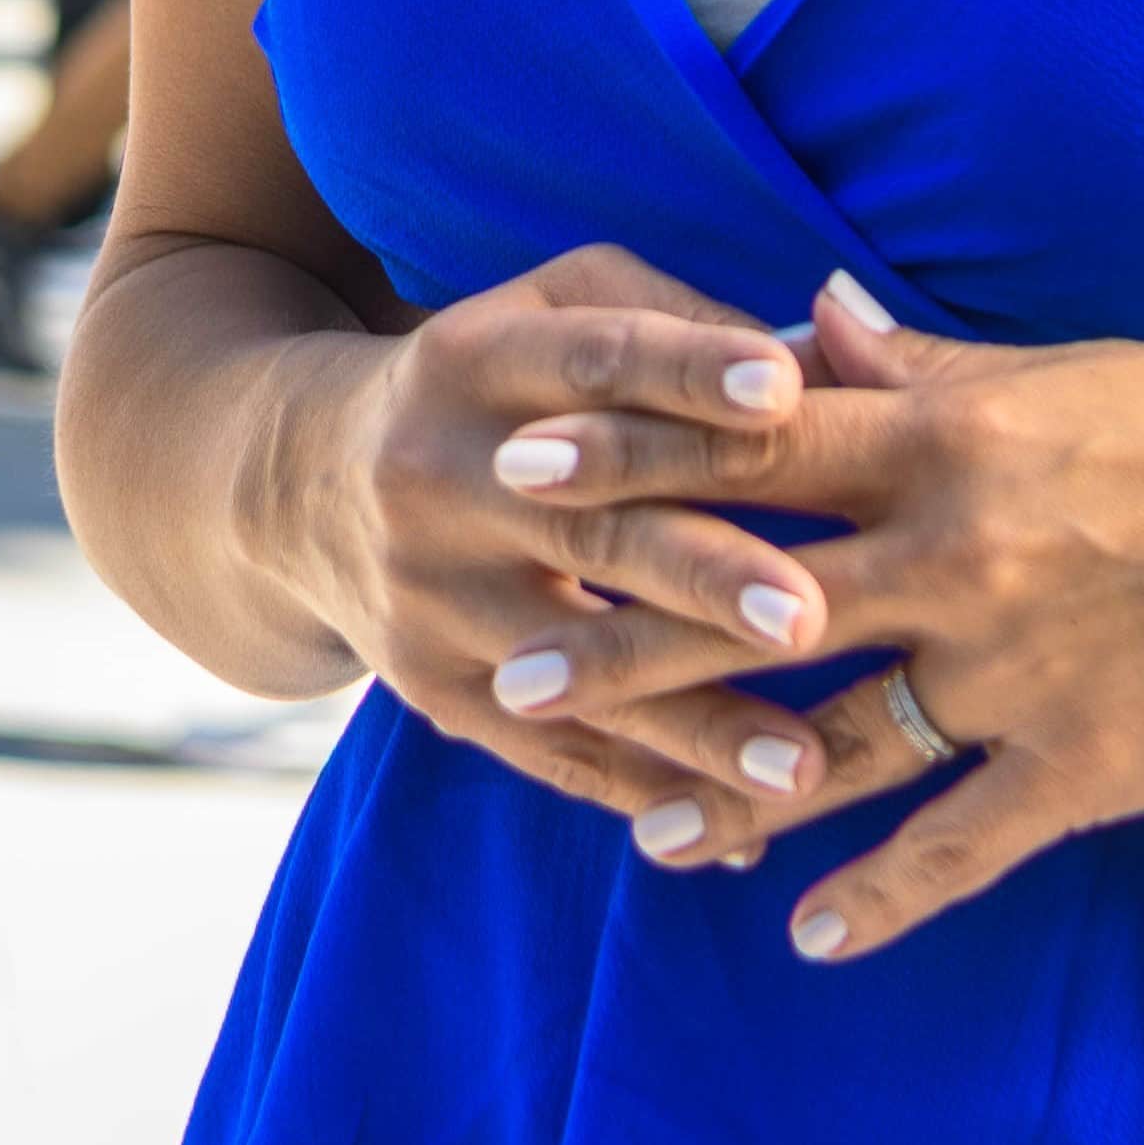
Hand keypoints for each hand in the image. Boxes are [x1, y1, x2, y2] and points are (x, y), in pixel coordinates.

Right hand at [291, 248, 854, 845]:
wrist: (307, 483)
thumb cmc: (502, 384)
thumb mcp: (560, 310)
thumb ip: (688, 323)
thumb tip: (836, 353)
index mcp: (477, 357)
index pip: (596, 359)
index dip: (689, 373)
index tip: (786, 393)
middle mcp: (437, 474)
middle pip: (589, 527)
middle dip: (702, 575)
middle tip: (808, 615)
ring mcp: (428, 592)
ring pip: (577, 668)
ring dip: (695, 724)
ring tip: (805, 770)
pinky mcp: (430, 687)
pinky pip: (552, 753)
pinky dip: (651, 792)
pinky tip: (744, 834)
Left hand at [502, 281, 1143, 960]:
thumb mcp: (1059, 374)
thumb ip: (915, 361)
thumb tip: (800, 310)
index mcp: (950, 440)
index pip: (750, 443)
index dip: (628, 456)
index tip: (519, 468)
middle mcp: (962, 556)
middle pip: (755, 600)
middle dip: (627, 638)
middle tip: (514, 673)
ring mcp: (1018, 672)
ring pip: (837, 742)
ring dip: (726, 790)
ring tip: (639, 831)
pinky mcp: (1083, 767)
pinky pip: (958, 844)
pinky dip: (879, 895)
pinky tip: (805, 935)